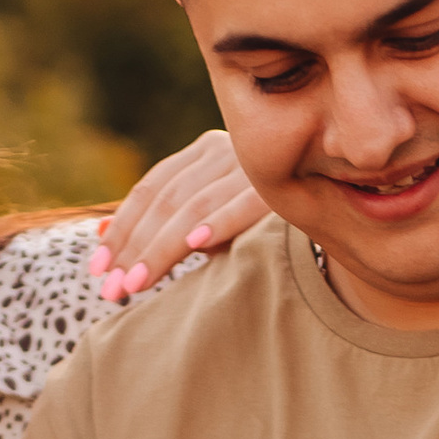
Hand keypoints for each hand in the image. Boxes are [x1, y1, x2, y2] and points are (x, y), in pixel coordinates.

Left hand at [91, 130, 268, 301]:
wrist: (342, 192)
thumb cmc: (267, 209)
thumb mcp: (210, 211)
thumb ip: (161, 219)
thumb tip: (95, 234)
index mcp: (206, 152)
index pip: (152, 188)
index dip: (121, 227)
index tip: (98, 267)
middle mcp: (226, 149)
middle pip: (166, 199)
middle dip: (134, 246)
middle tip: (113, 289)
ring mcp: (253, 163)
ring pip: (194, 204)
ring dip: (161, 247)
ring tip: (137, 284)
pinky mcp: (282, 183)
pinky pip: (243, 202)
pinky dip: (218, 221)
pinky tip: (194, 244)